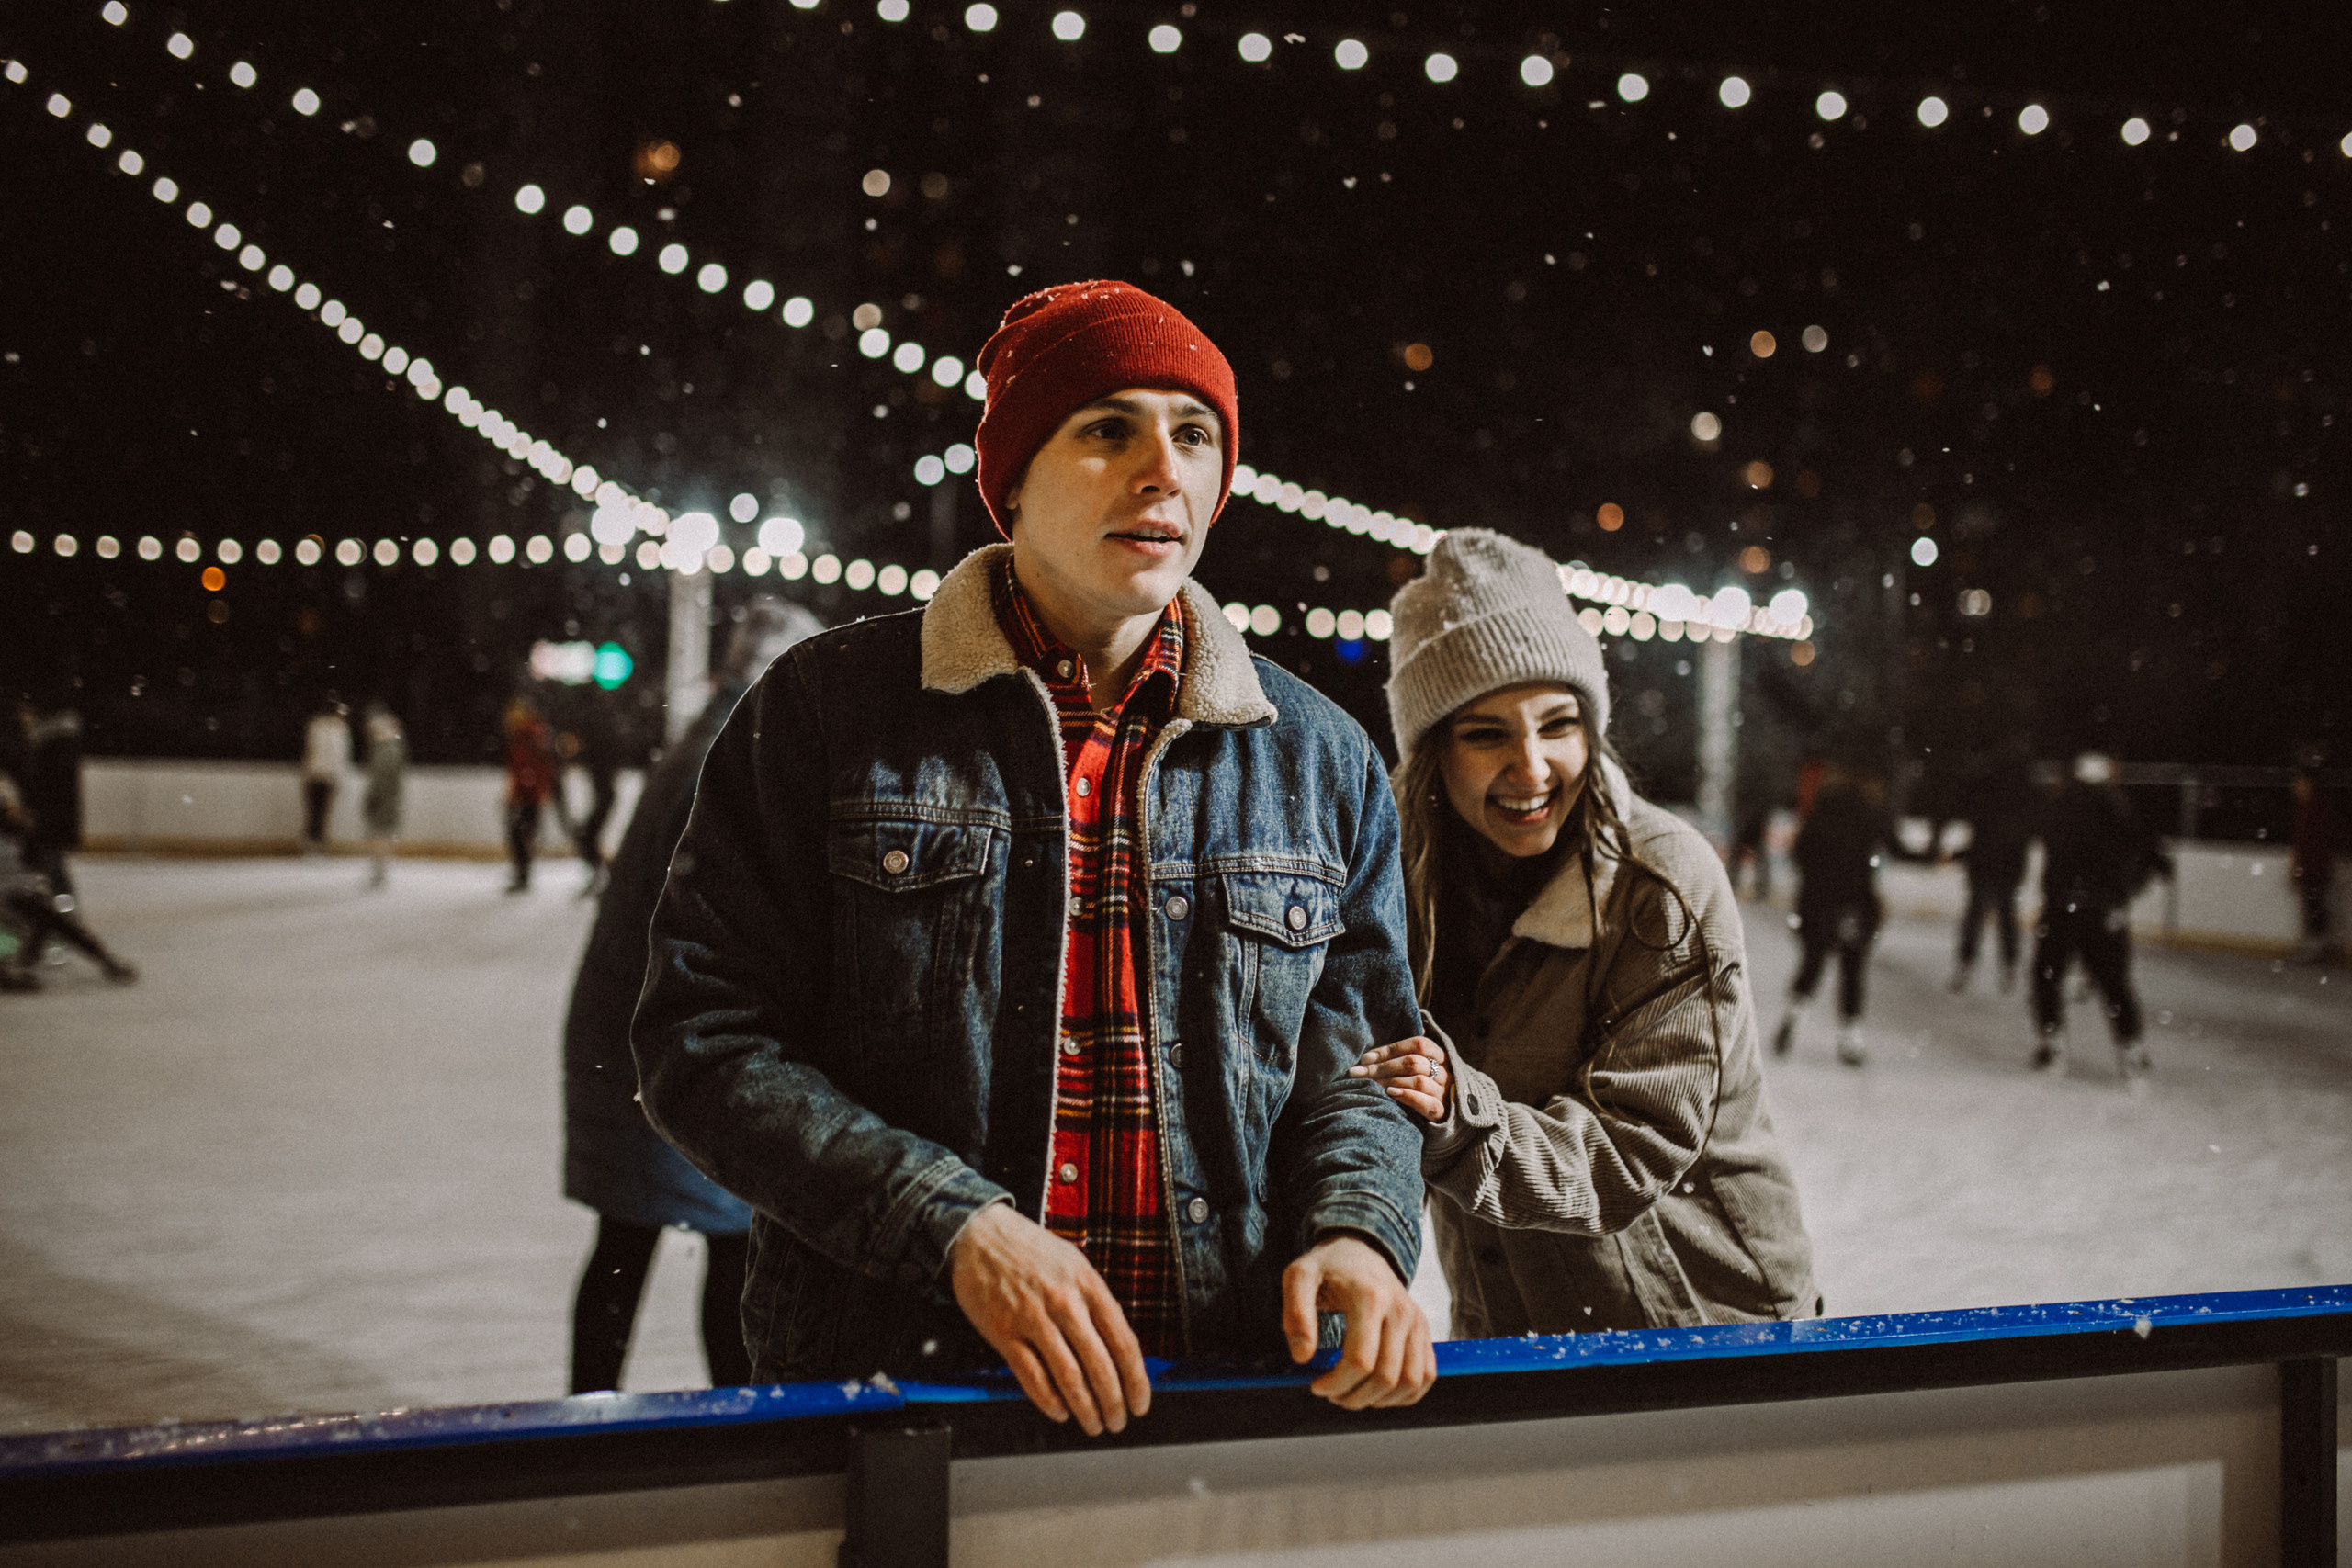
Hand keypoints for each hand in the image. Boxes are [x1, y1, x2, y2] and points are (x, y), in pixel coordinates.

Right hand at [947, 1203, 1150, 1435]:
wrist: (978, 1234)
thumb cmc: (1028, 1249)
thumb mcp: (1074, 1263)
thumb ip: (1096, 1302)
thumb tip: (1118, 1347)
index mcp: (1088, 1284)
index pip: (1123, 1342)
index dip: (1136, 1380)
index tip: (1140, 1402)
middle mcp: (1064, 1302)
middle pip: (1100, 1365)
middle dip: (1114, 1402)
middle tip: (1117, 1421)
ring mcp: (1032, 1318)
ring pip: (1069, 1376)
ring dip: (1085, 1408)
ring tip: (1092, 1424)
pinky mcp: (1004, 1332)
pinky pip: (1032, 1377)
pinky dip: (1049, 1401)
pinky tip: (1059, 1411)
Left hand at [1281, 1234, 1435, 1409]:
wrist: (1361, 1250)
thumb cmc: (1328, 1267)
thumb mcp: (1299, 1277)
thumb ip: (1296, 1314)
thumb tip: (1302, 1357)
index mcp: (1370, 1297)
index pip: (1360, 1360)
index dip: (1336, 1383)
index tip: (1316, 1385)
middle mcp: (1400, 1310)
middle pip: (1386, 1376)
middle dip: (1355, 1397)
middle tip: (1332, 1394)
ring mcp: (1416, 1322)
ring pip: (1410, 1381)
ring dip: (1380, 1401)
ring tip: (1354, 1394)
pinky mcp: (1424, 1331)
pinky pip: (1427, 1376)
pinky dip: (1406, 1395)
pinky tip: (1379, 1393)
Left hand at [1348, 1036, 1450, 1122]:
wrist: (1431, 1119)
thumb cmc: (1413, 1087)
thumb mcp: (1409, 1070)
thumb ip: (1396, 1058)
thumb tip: (1367, 1056)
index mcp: (1439, 1056)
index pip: (1418, 1044)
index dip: (1390, 1049)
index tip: (1366, 1058)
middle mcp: (1445, 1072)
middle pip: (1415, 1063)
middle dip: (1383, 1067)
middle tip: (1359, 1072)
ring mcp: (1444, 1092)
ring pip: (1419, 1081)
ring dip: (1391, 1081)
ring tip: (1370, 1084)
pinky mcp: (1441, 1112)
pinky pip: (1428, 1103)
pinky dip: (1408, 1096)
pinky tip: (1391, 1093)